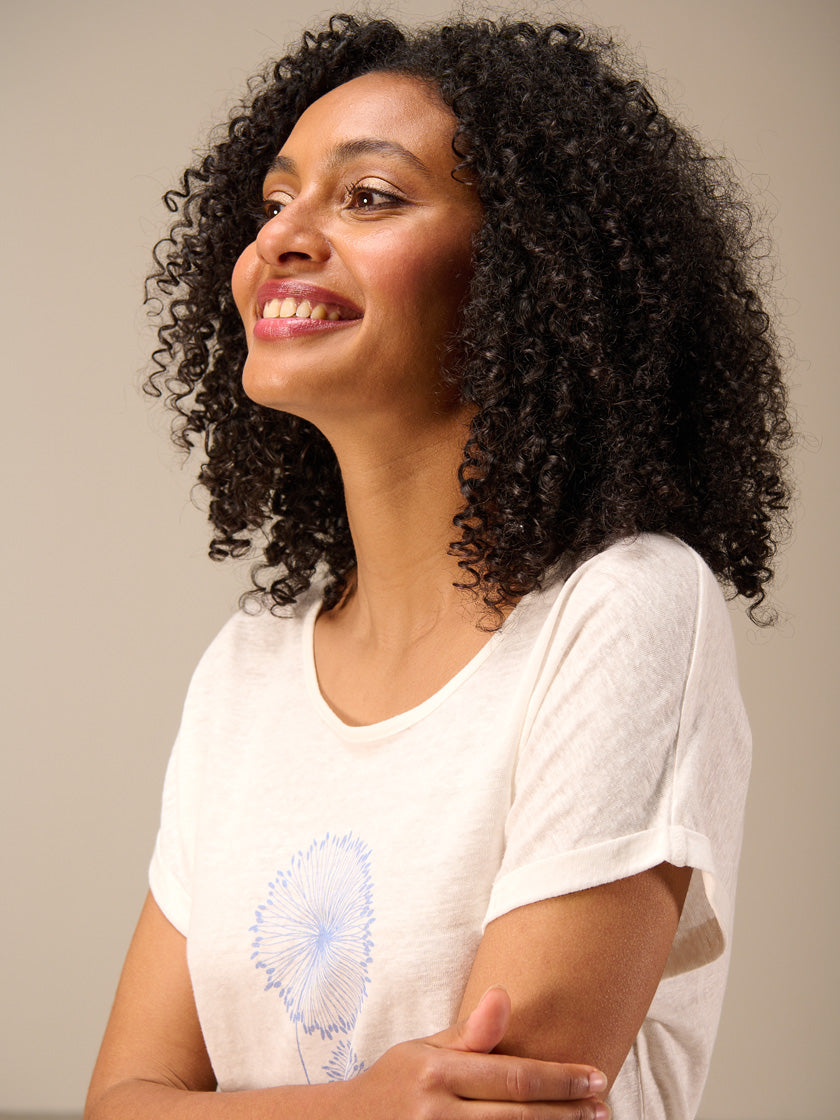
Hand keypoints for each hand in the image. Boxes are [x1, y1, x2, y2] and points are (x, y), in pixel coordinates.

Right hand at [343, 986, 609, 1117]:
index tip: (596, 1078)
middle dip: (568, 1114)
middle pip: (518, 1117)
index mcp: (435, 1071)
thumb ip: (470, 1033)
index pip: (511, 1079)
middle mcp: (436, 1112)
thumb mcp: (423, 1050)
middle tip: (604, 1109)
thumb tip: (504, 993)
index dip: (559, 1081)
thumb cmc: (394, 1085)